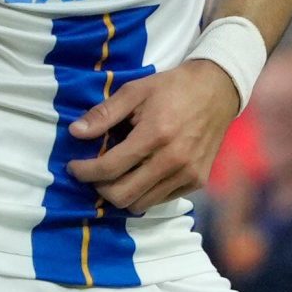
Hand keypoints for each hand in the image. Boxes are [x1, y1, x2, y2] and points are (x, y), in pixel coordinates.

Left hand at [66, 61, 242, 212]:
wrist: (218, 90)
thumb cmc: (172, 87)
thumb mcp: (135, 90)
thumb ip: (104, 113)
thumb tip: (75, 132)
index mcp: (155, 134)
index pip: (110, 168)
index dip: (85, 171)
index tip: (73, 167)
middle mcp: (173, 160)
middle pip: (122, 195)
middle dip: (99, 188)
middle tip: (93, 173)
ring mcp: (187, 174)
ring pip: (141, 204)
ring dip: (121, 193)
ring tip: (114, 176)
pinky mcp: (197, 181)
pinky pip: (160, 200)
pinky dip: (144, 193)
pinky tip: (139, 175)